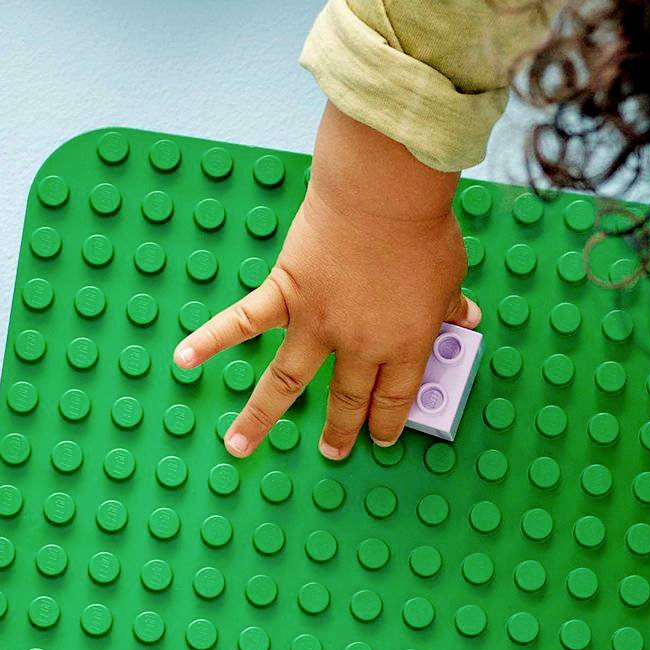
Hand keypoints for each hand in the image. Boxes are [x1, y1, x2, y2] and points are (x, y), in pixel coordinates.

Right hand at [172, 103, 479, 459]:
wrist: (383, 197)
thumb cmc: (421, 230)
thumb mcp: (450, 274)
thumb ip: (451, 304)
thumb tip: (465, 318)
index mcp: (404, 344)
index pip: (394, 397)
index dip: (387, 422)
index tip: (380, 437)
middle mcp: (357, 345)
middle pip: (346, 398)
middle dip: (340, 430)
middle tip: (332, 451)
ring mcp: (316, 323)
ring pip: (285, 382)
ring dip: (259, 419)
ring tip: (237, 447)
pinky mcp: (285, 294)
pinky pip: (242, 322)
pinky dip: (210, 340)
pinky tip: (184, 360)